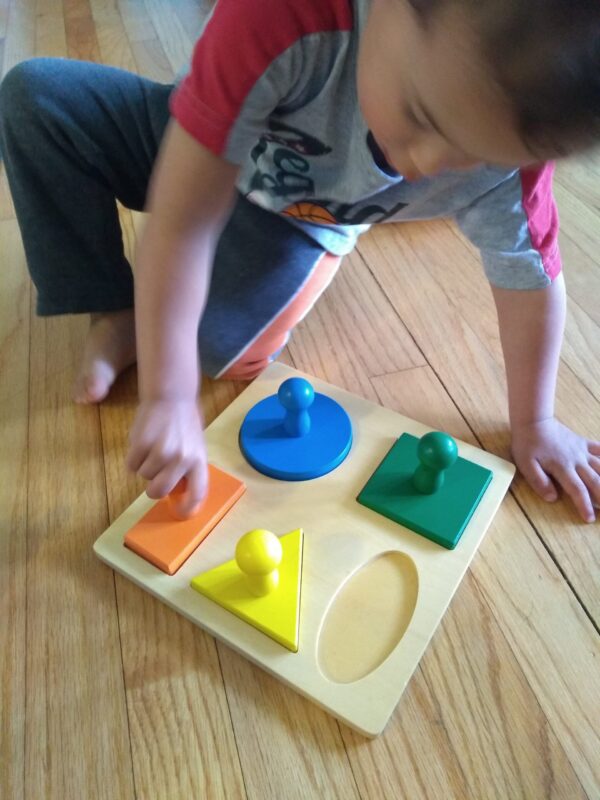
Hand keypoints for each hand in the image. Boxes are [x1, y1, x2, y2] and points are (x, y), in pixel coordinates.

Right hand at [126, 398, 207, 517]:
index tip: (179, 513)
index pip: (197, 493)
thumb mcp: (194, 445)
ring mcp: (161, 452)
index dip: (187, 508)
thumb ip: (188, 467)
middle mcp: (181, 459)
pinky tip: (141, 443)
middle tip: (153, 480)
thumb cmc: (184, 423)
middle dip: (153, 490)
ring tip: (152, 448)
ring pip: (144, 476)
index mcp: (198, 460)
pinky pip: (131, 465)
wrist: (171, 395)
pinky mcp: (141, 444)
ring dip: (144, 467)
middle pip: (159, 491)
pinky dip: (133, 459)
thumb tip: (179, 493)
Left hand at [510, 417, 599, 522]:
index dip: (584, 505)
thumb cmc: (527, 444)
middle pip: (596, 481)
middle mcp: (577, 461)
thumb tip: (553, 498)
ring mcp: (582, 451)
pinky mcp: (582, 443)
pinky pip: (599, 449)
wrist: (533, 421)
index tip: (589, 519)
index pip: (578, 491)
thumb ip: (539, 482)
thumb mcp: (526, 465)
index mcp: (563, 468)